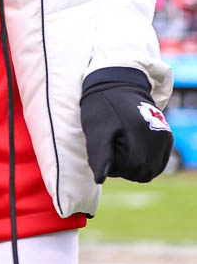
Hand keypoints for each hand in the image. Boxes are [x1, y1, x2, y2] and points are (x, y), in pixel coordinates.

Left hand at [80, 69, 172, 183]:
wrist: (117, 84)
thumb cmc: (102, 106)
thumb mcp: (95, 128)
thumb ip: (99, 154)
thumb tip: (99, 179)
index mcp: (139, 134)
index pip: (131, 168)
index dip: (114, 169)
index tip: (104, 158)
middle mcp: (157, 136)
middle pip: (143, 172)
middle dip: (125, 169)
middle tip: (111, 155)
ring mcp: (165, 137)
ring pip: (152, 169)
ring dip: (136, 168)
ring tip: (121, 153)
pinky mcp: (167, 137)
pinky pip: (160, 162)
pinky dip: (147, 162)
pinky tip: (133, 152)